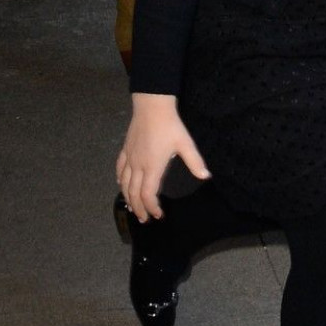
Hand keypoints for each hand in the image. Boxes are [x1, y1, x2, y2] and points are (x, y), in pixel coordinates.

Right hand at [116, 92, 210, 221]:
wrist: (152, 106)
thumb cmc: (169, 125)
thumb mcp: (185, 143)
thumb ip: (194, 161)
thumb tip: (206, 176)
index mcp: (152, 167)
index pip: (148, 194)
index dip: (152, 207)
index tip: (158, 215)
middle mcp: (138, 165)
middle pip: (133, 193)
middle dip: (139, 208)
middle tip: (144, 218)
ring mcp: (130, 157)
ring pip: (124, 183)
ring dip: (127, 198)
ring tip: (132, 207)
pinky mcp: (126, 149)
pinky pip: (119, 168)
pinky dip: (120, 179)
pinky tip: (121, 184)